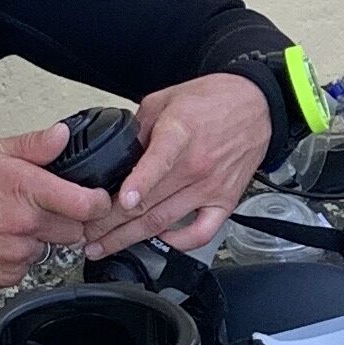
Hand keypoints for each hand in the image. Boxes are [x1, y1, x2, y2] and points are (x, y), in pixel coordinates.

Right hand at [0, 127, 95, 291]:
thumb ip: (32, 146)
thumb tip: (61, 135)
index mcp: (26, 189)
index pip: (86, 204)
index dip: (98, 202)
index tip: (96, 199)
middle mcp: (26, 224)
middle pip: (75, 229)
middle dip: (66, 220)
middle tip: (42, 208)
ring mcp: (17, 253)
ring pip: (50, 249)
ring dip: (40, 239)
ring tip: (12, 224)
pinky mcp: (7, 275)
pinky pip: (28, 267)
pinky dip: (19, 256)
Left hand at [76, 69, 273, 260]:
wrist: (258, 106)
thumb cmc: (214, 100)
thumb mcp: (166, 99)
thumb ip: (138, 127)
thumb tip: (116, 153)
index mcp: (180, 133)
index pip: (158, 162)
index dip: (137, 185)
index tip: (120, 202)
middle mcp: (197, 165)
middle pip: (149, 202)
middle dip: (111, 222)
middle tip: (86, 234)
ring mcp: (211, 187)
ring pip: (165, 222)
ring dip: (131, 238)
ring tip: (105, 245)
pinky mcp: (225, 201)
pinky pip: (201, 233)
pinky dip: (179, 244)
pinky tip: (159, 243)